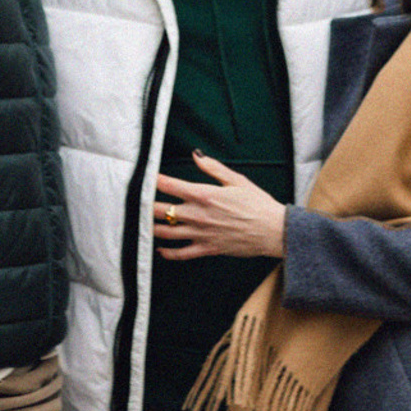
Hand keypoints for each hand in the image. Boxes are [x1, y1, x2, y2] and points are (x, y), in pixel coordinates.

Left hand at [153, 155, 287, 261]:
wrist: (272, 230)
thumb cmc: (257, 203)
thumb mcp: (236, 179)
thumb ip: (213, 168)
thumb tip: (196, 156)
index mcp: (204, 194)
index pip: (170, 185)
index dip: (154, 180)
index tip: (145, 176)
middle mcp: (198, 215)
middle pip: (162, 211)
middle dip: (147, 206)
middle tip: (138, 203)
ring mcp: (200, 234)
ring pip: (167, 233)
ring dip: (153, 228)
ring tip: (144, 224)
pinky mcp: (206, 249)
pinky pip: (181, 254)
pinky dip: (168, 253)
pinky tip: (161, 250)